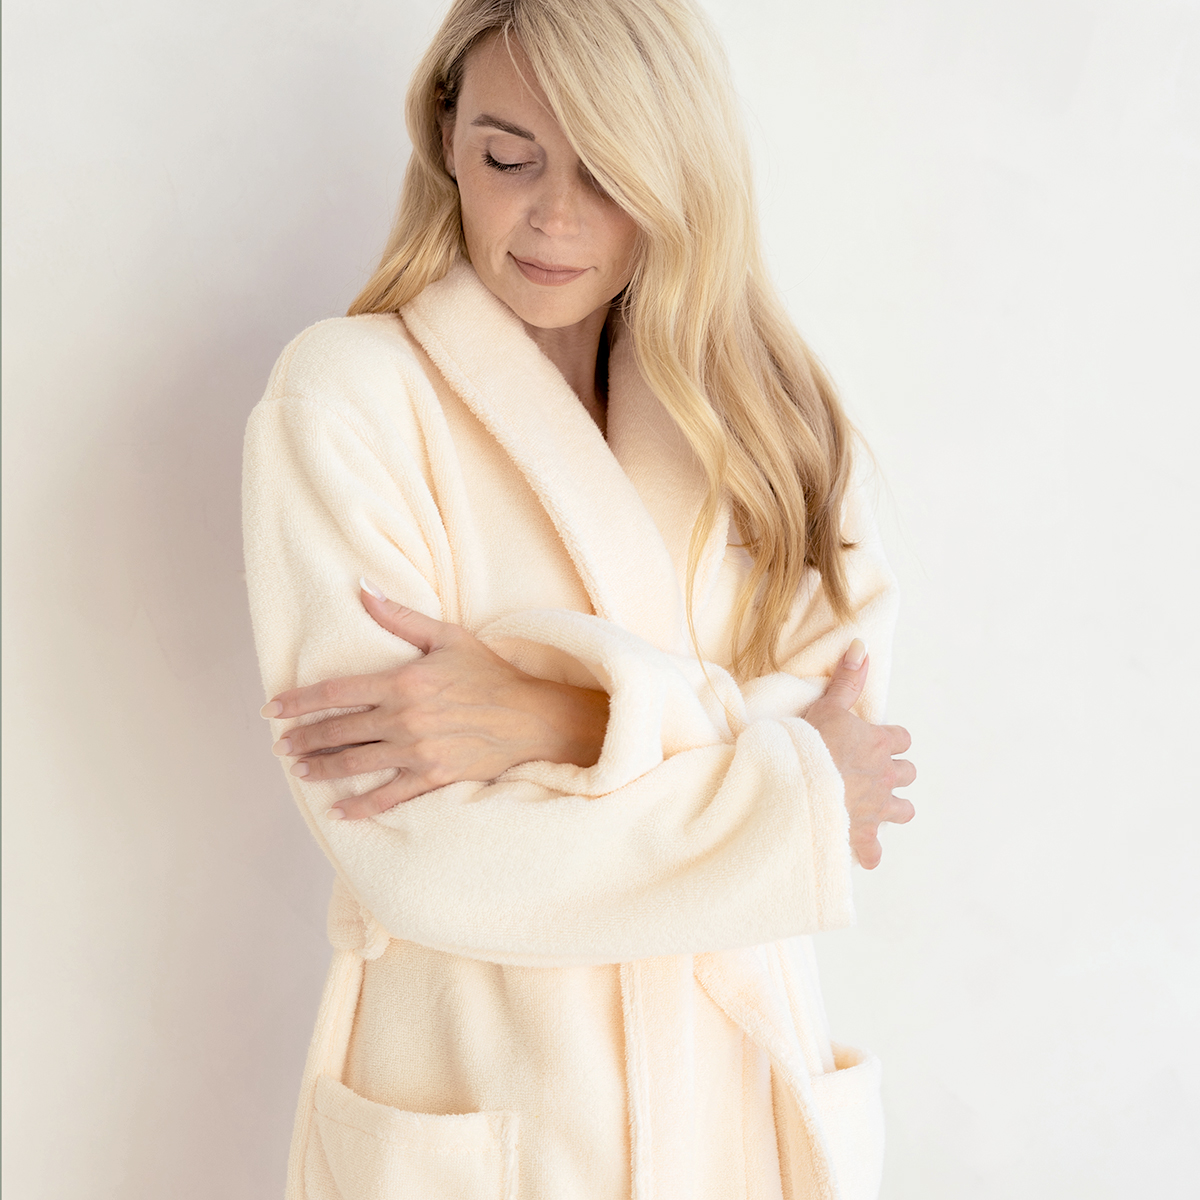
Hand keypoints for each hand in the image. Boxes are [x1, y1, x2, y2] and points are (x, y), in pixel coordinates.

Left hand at [261, 582, 609, 819]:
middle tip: (281, 745)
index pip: (336, 692)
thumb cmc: (489, 674)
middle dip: (304, 739)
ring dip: (322, 768)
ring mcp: (417, 751)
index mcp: (403, 680)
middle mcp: (404, 718)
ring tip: (301, 770)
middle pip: (338, 731)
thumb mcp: (447, 636)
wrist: (530, 718)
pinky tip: (339, 810)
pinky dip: (360, 806)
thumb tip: (361, 588)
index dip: (299, 702)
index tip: (272, 710)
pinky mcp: (433, 777)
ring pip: (355, 763)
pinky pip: (388, 796)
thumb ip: (399, 616)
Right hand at [803, 639, 914, 868]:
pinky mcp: (861, 836)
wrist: (798, 788)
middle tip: (874, 773)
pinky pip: (874, 852)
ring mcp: (876, 809)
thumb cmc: (810, 746)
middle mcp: (885, 777)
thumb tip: (862, 647)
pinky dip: (869, 852)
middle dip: (896, 774)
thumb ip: (847, 679)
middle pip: (908, 774)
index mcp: (879, 744)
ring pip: (903, 811)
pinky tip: (861, 850)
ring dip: (893, 809)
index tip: (877, 741)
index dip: (892, 740)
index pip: (902, 739)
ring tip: (875, 808)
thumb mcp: (828, 706)